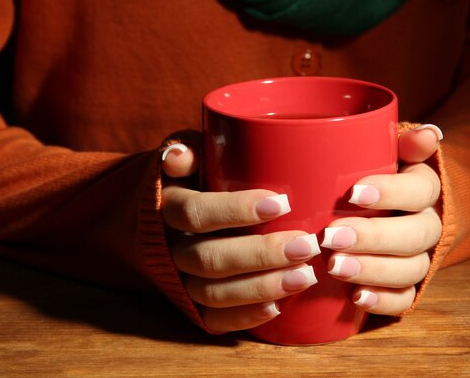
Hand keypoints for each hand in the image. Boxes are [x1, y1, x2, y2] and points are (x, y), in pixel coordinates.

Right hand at [160, 140, 318, 332]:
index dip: (235, 210)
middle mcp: (169, 247)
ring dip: (260, 287)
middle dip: (260, 254)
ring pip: (211, 293)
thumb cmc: (191, 178)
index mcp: (166, 206)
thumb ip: (189, 149)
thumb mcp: (187, 153)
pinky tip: (278, 308)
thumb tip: (180, 155)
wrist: (162, 217)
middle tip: (306, 246)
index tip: (281, 203)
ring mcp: (178, 279)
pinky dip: (243, 317)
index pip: (195, 212)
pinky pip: (212, 320)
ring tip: (304, 276)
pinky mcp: (190, 304)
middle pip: (208, 258)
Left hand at [321, 124, 442, 315]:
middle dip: (373, 237)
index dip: (391, 193)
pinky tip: (356, 299)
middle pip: (415, 234)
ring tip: (335, 267)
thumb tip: (429, 134)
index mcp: (424, 188)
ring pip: (410, 269)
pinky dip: (383, 301)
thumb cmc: (376, 175)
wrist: (391, 209)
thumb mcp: (387, 153)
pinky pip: (405, 299)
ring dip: (373, 270)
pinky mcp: (407, 285)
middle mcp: (428, 224)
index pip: (420, 190)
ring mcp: (420, 258)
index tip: (353, 193)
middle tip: (331, 236)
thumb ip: (400, 142)